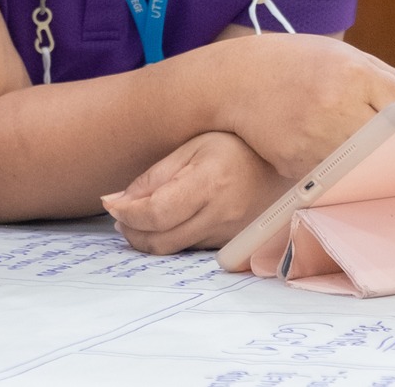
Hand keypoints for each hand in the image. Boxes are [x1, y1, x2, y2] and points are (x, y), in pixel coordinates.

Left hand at [102, 131, 288, 253]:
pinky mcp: (234, 244)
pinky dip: (173, 239)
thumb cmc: (236, 145)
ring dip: (149, 238)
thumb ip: (155, 176)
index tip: (111, 204)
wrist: (283, 161)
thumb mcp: (192, 147)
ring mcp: (230, 233)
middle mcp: (222, 214)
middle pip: (161, 241)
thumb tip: (117, 201)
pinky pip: (193, 249)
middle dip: (131, 232)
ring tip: (140, 217)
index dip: (126, 213)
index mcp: (209, 183)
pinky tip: (168, 221)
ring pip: (175, 249)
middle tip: (119, 216)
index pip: (155, 213)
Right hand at [214, 34, 394, 176]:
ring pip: (366, 167)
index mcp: (352, 72)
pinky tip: (345, 170)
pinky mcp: (296, 162)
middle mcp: (334, 103)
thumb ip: (387, 82)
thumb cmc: (294, 65)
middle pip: (391, 145)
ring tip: (388, 172)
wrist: (231, 79)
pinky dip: (346, 176)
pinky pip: (335, 178)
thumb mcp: (341, 57)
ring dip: (378, 171)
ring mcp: (313, 136)